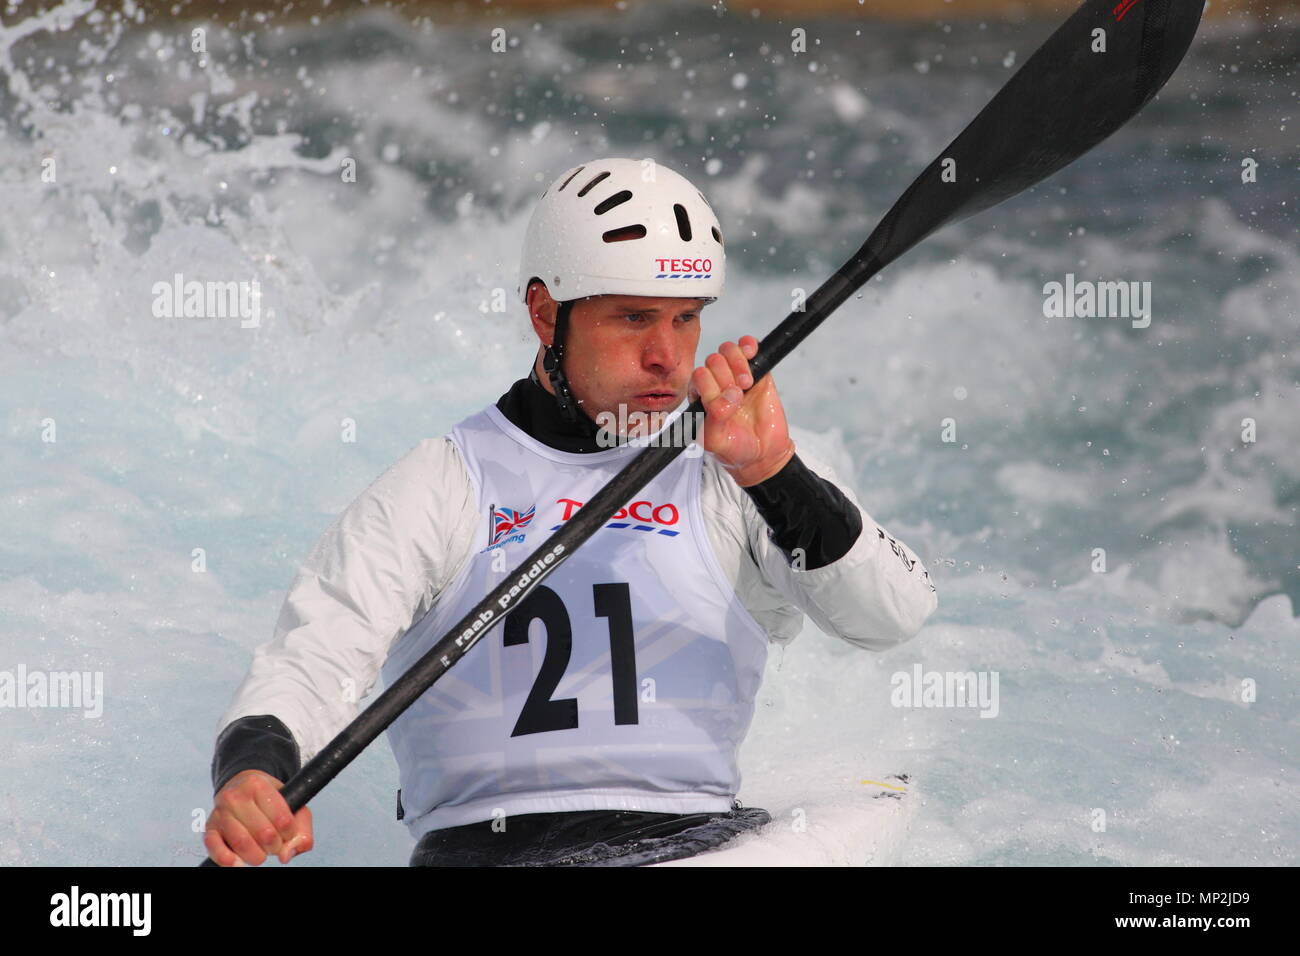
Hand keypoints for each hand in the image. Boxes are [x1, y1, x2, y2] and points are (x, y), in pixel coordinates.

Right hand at [203, 769, 313, 865]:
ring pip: (241, 842)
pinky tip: (237, 864)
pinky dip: (226, 859)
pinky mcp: (209, 828)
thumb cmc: (270, 801)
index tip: (288, 833)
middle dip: (274, 846)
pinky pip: (214, 846)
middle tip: (275, 844)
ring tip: (261, 853)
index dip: (289, 834)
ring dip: (256, 855)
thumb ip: (302, 831)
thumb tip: (286, 855)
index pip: (282, 819)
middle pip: (264, 833)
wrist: (241, 787)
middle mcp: (236, 796)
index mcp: (259, 785)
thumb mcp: (293, 806)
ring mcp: (220, 812)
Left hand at [689, 335, 794, 486]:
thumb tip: (730, 395)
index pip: (699, 376)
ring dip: (737, 364)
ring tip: (746, 384)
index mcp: (699, 396)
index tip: (726, 408)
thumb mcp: (715, 440)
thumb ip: (714, 417)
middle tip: (738, 396)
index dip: (711, 388)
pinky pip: (748, 345)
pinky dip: (748, 345)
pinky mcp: (757, 371)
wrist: (763, 453)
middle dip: (725, 378)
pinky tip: (752, 354)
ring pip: (727, 350)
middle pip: (712, 360)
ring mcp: (735, 375)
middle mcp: (715, 383)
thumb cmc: (734, 448)